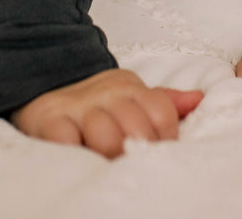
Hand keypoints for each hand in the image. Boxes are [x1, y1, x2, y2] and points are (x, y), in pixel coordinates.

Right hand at [10, 68, 203, 157]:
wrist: (42, 77)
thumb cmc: (95, 101)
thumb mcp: (130, 95)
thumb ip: (163, 102)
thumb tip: (199, 99)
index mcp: (129, 89)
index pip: (160, 110)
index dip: (165, 136)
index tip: (159, 152)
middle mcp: (105, 96)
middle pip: (136, 126)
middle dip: (139, 149)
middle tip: (134, 163)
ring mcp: (77, 108)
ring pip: (105, 135)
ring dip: (110, 154)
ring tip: (110, 165)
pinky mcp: (49, 121)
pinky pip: (66, 138)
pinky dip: (75, 151)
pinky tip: (81, 157)